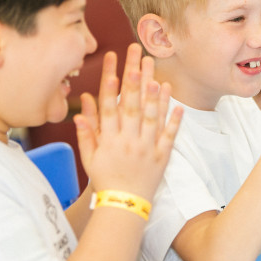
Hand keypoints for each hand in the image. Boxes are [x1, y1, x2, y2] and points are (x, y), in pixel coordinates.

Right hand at [73, 43, 182, 199]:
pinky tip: (178, 103)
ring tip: (157, 73)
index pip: (109, 105)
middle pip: (132, 104)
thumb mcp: (89, 157)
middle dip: (134, 77)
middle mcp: (128, 140)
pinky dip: (174, 120)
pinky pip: (169, 136)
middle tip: (138, 55)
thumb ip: (86, 131)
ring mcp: (146, 148)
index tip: (113, 63)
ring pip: (152, 117)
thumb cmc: (104, 180)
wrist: (124, 205)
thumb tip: (83, 104)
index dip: (111, 83)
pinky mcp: (162, 156)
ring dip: (155, 94)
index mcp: (109, 139)